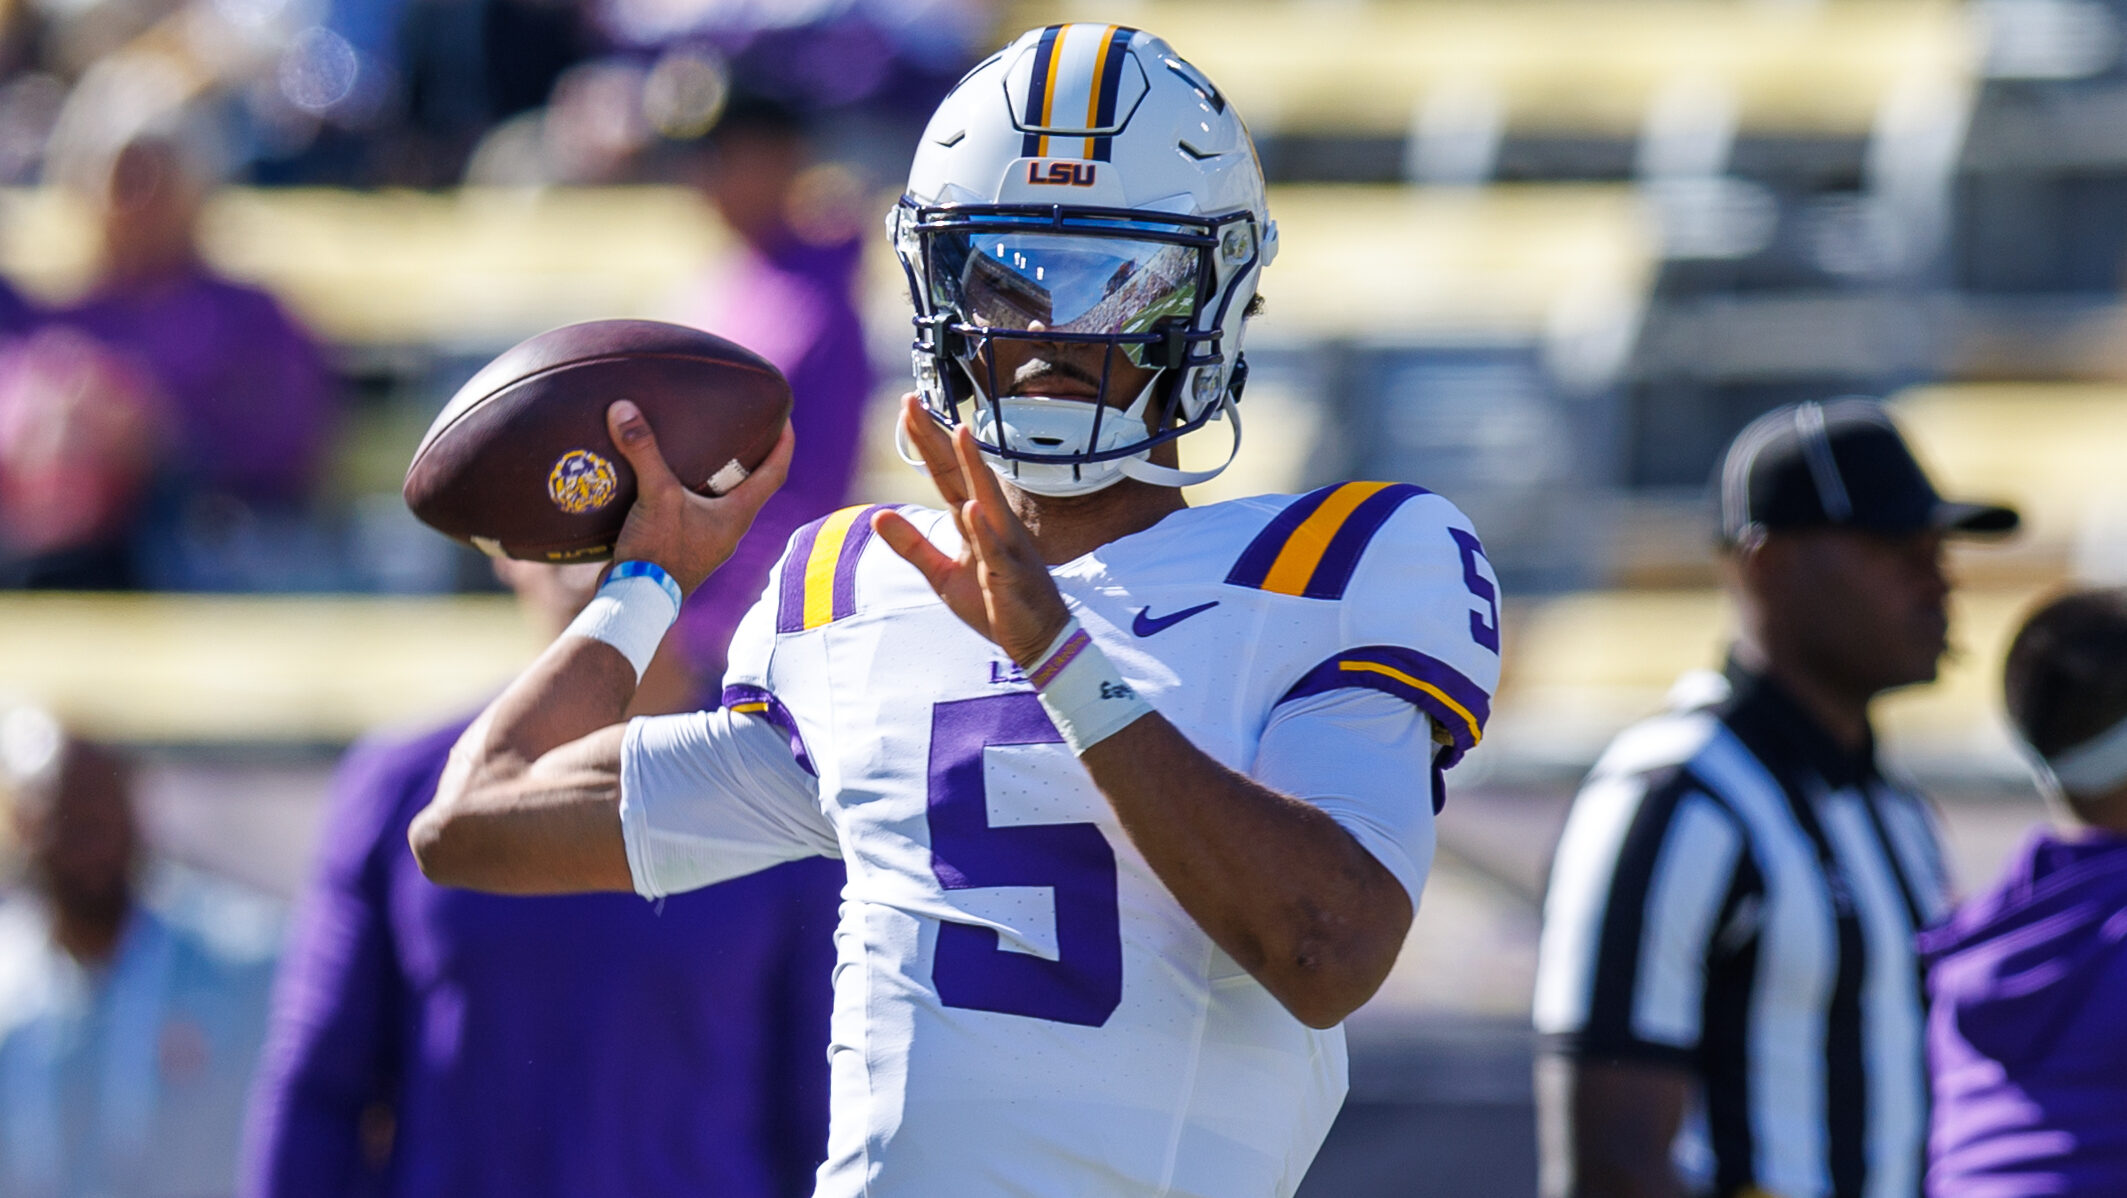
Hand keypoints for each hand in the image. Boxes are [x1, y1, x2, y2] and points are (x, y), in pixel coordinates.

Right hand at [606, 400, 792, 595]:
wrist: (636, 601)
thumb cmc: (659, 553)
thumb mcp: (655, 496)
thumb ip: (643, 451)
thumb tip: (624, 408)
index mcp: (738, 515)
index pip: (775, 473)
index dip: (784, 444)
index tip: (785, 419)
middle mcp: (730, 528)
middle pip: (750, 484)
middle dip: (747, 454)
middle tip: (739, 424)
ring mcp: (708, 540)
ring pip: (720, 498)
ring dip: (715, 473)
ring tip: (701, 443)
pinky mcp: (684, 546)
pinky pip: (695, 510)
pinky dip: (688, 489)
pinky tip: (666, 475)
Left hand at [873, 394, 1070, 666]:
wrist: (1036, 638)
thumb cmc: (993, 602)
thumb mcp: (942, 574)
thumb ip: (912, 545)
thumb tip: (877, 516)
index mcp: (972, 520)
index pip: (944, 472)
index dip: (925, 440)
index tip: (906, 406)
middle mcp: (990, 522)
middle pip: (960, 472)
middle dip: (938, 437)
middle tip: (913, 402)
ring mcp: (1003, 546)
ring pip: (986, 498)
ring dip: (974, 465)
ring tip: (959, 432)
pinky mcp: (1008, 575)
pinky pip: (995, 550)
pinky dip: (984, 530)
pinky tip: (972, 509)